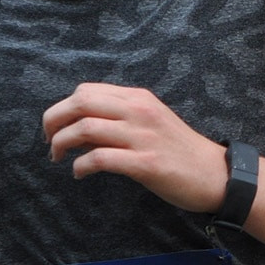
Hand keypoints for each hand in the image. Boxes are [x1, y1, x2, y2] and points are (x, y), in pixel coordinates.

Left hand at [43, 83, 227, 212]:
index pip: (86, 91)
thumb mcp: (150, 123)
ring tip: (59, 158)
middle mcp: (139, 111)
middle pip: (80, 103)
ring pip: (86, 128)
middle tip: (49, 141)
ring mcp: (143, 136)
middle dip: (54, 121)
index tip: (56, 128)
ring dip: (62, 144)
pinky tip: (80, 173)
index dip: (62, 108)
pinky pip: (101, 158)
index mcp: (138, 98)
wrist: (215, 174)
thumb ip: (118, 120)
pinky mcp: (146, 163)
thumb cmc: (179, 150)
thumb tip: (79, 129)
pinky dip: (81, 166)